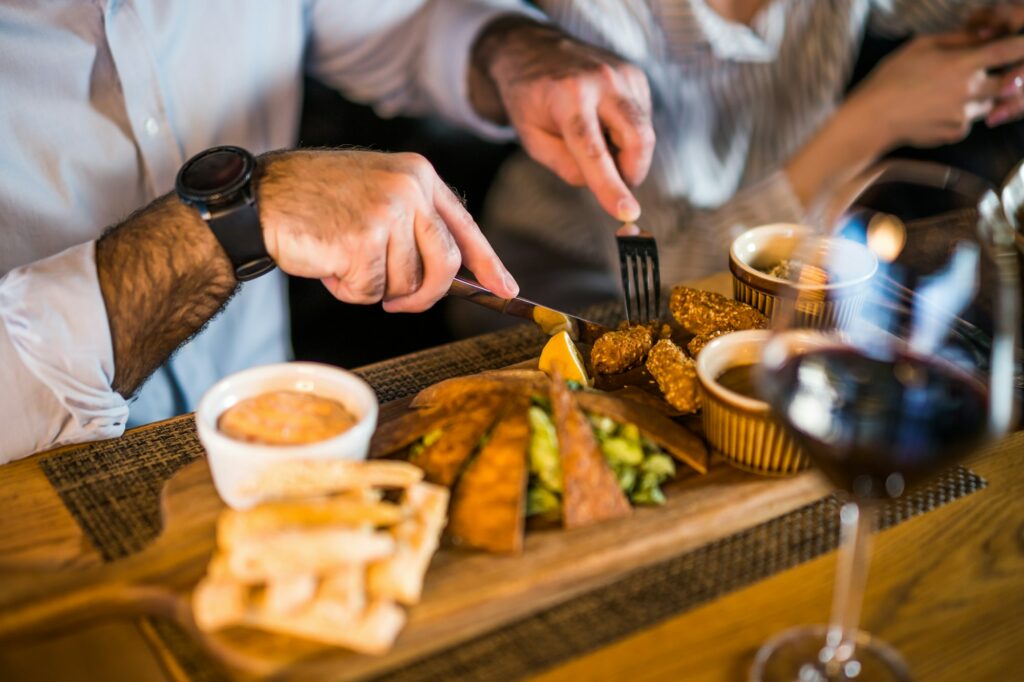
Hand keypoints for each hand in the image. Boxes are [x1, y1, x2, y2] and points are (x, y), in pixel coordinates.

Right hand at [256, 149, 517, 312]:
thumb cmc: (316, 201)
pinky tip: (327, 264)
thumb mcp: (376, 194)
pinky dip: (348, 290)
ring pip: (406, 283)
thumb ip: (414, 223)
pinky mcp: (362, 240)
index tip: (507, 289)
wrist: (262, 198)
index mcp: (418, 174)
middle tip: (398, 302)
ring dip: (373, 287)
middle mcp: (410, 189)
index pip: (464, 226)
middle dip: (424, 294)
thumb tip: (451, 273)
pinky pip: (371, 291)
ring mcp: (388, 213)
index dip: (488, 263)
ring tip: (342, 259)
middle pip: (444, 265)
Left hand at [470, 17, 654, 221]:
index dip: (611, 186)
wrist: (533, 49)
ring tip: (594, 139)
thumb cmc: (529, 100)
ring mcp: (623, 74)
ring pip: (644, 134)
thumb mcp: (533, 140)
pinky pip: (642, 120)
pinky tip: (603, 122)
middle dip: (632, 172)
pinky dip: (627, 134)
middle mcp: (602, 80)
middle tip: (613, 184)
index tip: (628, 213)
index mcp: (568, 97)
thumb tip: (603, 184)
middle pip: (637, 139)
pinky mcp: (636, 76)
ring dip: (626, 152)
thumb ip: (566, 166)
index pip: (594, 151)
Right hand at [850, 31, 1023, 147]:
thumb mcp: (920, 45)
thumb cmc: (891, 77)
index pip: (1006, 51)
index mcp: (961, 65)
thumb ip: (957, 39)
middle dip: (1006, 76)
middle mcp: (969, 91)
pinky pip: (969, 122)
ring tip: (949, 93)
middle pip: (1009, 82)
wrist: (872, 119)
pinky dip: (961, 115)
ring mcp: (964, 115)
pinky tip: (936, 111)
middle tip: (985, 74)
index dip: (1021, 45)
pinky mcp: (955, 133)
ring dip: (981, 96)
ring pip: (989, 103)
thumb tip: (985, 34)